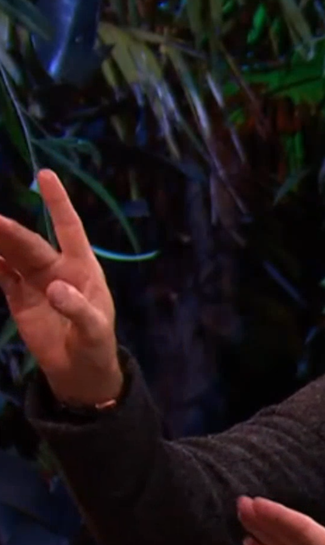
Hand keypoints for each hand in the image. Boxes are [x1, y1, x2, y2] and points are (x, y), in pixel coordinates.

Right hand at [0, 169, 120, 405]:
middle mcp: (57, 268)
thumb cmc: (96, 345)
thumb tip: (56, 289)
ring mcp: (35, 281)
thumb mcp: (95, 330)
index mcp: (82, 268)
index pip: (69, 228)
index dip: (57, 202)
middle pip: (30, 243)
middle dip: (9, 231)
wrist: (80, 369)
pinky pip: (0, 272)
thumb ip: (79, 309)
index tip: (44, 175)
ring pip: (11, 254)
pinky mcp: (18, 296)